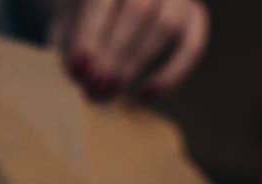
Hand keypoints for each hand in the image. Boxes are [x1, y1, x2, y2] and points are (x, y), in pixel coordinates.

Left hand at [51, 0, 208, 102]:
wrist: (111, 13)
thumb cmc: (84, 24)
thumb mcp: (67, 32)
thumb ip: (71, 50)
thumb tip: (81, 74)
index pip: (100, 0)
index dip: (89, 34)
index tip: (78, 68)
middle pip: (137, 10)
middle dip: (114, 53)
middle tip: (96, 87)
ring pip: (166, 25)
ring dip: (137, 62)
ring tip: (112, 89)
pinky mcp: (194, 17)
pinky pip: (192, 45)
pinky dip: (171, 74)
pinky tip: (146, 96)